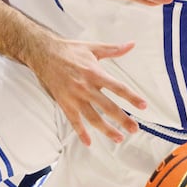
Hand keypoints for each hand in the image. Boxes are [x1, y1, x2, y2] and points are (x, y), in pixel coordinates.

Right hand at [26, 34, 145, 145]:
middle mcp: (85, 87)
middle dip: (122, 119)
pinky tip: (88, 142)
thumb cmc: (69, 51)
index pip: (118, 87)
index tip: (143, 106)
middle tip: (134, 129)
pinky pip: (74, 121)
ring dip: (106, 129)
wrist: (43, 54)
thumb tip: (131, 44)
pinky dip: (81, 132)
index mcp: (95, 73)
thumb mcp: (93, 47)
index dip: (132, 97)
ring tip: (118, 138)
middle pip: (108, 107)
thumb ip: (114, 49)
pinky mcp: (64, 103)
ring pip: (93, 117)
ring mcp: (74, 97)